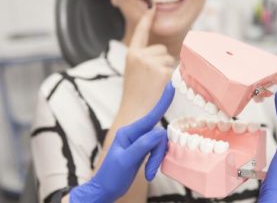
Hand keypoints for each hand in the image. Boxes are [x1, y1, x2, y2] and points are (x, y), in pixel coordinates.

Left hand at [69, 82, 174, 202]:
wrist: (105, 190)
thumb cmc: (111, 176)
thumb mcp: (126, 160)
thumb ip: (142, 145)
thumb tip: (159, 134)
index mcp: (128, 132)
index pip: (150, 115)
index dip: (163, 101)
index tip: (171, 86)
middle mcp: (135, 134)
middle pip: (158, 136)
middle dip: (158, 153)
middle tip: (151, 170)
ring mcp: (140, 142)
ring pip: (159, 145)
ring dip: (157, 160)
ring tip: (149, 174)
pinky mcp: (143, 151)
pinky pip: (157, 151)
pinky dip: (156, 162)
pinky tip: (149, 172)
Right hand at [120, 5, 175, 119]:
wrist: (134, 112)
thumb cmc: (136, 94)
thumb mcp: (134, 71)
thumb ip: (145, 58)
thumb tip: (165, 53)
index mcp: (131, 54)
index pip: (140, 32)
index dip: (147, 19)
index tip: (152, 7)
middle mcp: (139, 55)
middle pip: (162, 50)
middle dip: (162, 62)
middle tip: (151, 80)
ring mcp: (150, 63)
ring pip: (170, 59)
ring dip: (166, 71)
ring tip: (154, 85)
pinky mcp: (161, 72)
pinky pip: (174, 70)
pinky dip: (171, 79)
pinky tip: (160, 88)